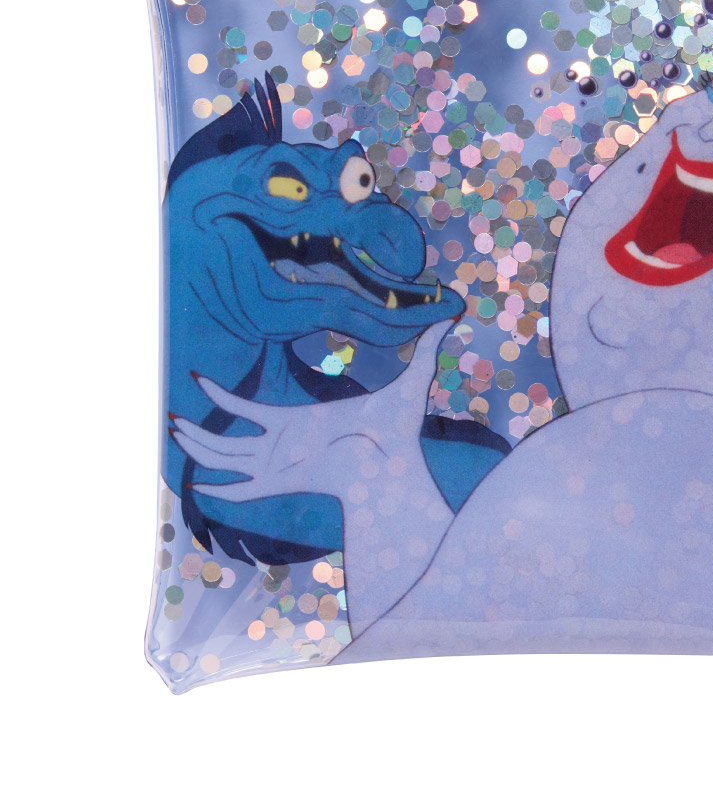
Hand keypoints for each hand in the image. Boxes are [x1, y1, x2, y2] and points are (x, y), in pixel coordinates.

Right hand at [171, 320, 455, 506]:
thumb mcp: (410, 381)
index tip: (199, 382)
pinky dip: (220, 488)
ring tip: (174, 434)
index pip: (250, 412)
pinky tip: (200, 485)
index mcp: (297, 424)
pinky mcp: (283, 482)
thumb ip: (426, 347)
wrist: (397, 462)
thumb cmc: (401, 430)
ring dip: (199, 449)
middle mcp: (281, 446)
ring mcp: (279, 465)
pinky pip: (243, 489)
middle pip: (228, 442)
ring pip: (226, 458)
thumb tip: (452, 313)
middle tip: (170, 422)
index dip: (223, 398)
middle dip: (198, 434)